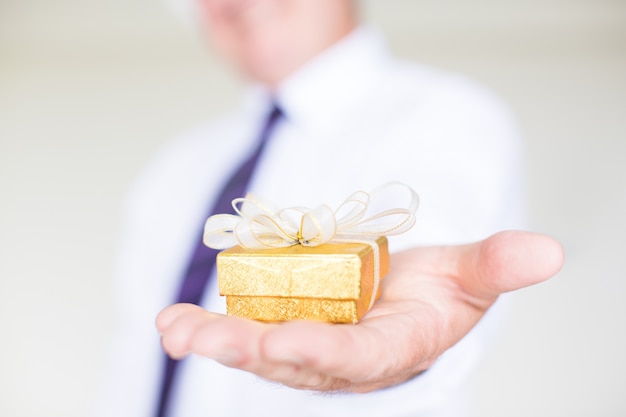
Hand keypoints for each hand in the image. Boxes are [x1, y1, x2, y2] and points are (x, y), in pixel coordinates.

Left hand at [156, 230, 563, 392]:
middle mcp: (338, 359)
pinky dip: (208, 324)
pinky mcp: (281, 326)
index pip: (355, 360)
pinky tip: (173, 319)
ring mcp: (304, 344)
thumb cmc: (436, 293)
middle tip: (206, 339)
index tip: (290, 344)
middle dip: (249, 350)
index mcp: (387, 351)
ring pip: (256, 349)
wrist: (403, 297)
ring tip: (175, 328)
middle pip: (291, 360)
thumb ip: (498, 266)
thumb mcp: (469, 274)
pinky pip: (242, 329)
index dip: (325, 354)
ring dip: (214, 339)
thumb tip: (548, 251)